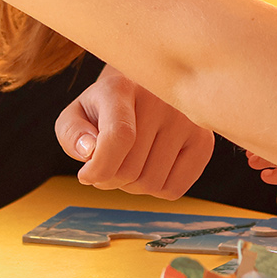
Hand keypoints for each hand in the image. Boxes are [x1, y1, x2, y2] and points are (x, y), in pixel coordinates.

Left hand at [56, 64, 213, 198]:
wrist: (144, 88)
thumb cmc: (106, 108)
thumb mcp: (78, 113)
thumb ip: (71, 133)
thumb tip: (89, 152)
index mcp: (122, 87)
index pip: (118, 137)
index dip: (99, 168)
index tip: (86, 175)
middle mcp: (160, 99)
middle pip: (131, 171)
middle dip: (111, 179)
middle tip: (108, 164)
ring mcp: (187, 119)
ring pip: (152, 184)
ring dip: (132, 186)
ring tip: (130, 161)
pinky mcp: (204, 140)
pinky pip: (174, 190)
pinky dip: (156, 189)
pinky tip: (151, 165)